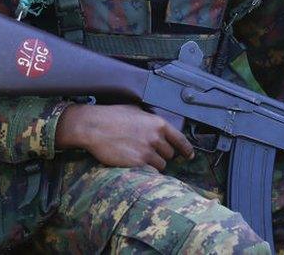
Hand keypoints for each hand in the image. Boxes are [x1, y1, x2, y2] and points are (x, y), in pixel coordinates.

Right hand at [55, 104, 193, 171]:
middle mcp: (156, 137)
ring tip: (140, 157)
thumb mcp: (135, 111)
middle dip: (162, 154)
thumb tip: (156, 128)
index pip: (180, 139)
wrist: (93, 127)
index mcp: (158, 123)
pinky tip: (135, 164)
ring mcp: (147, 151)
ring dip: (154, 164)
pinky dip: (145, 170)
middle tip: (149, 152)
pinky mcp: (137, 163)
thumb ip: (150, 121)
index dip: (187, 149)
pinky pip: (149, 172)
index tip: (189, 156)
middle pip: (170, 154)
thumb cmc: (111, 116)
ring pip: (161, 165)